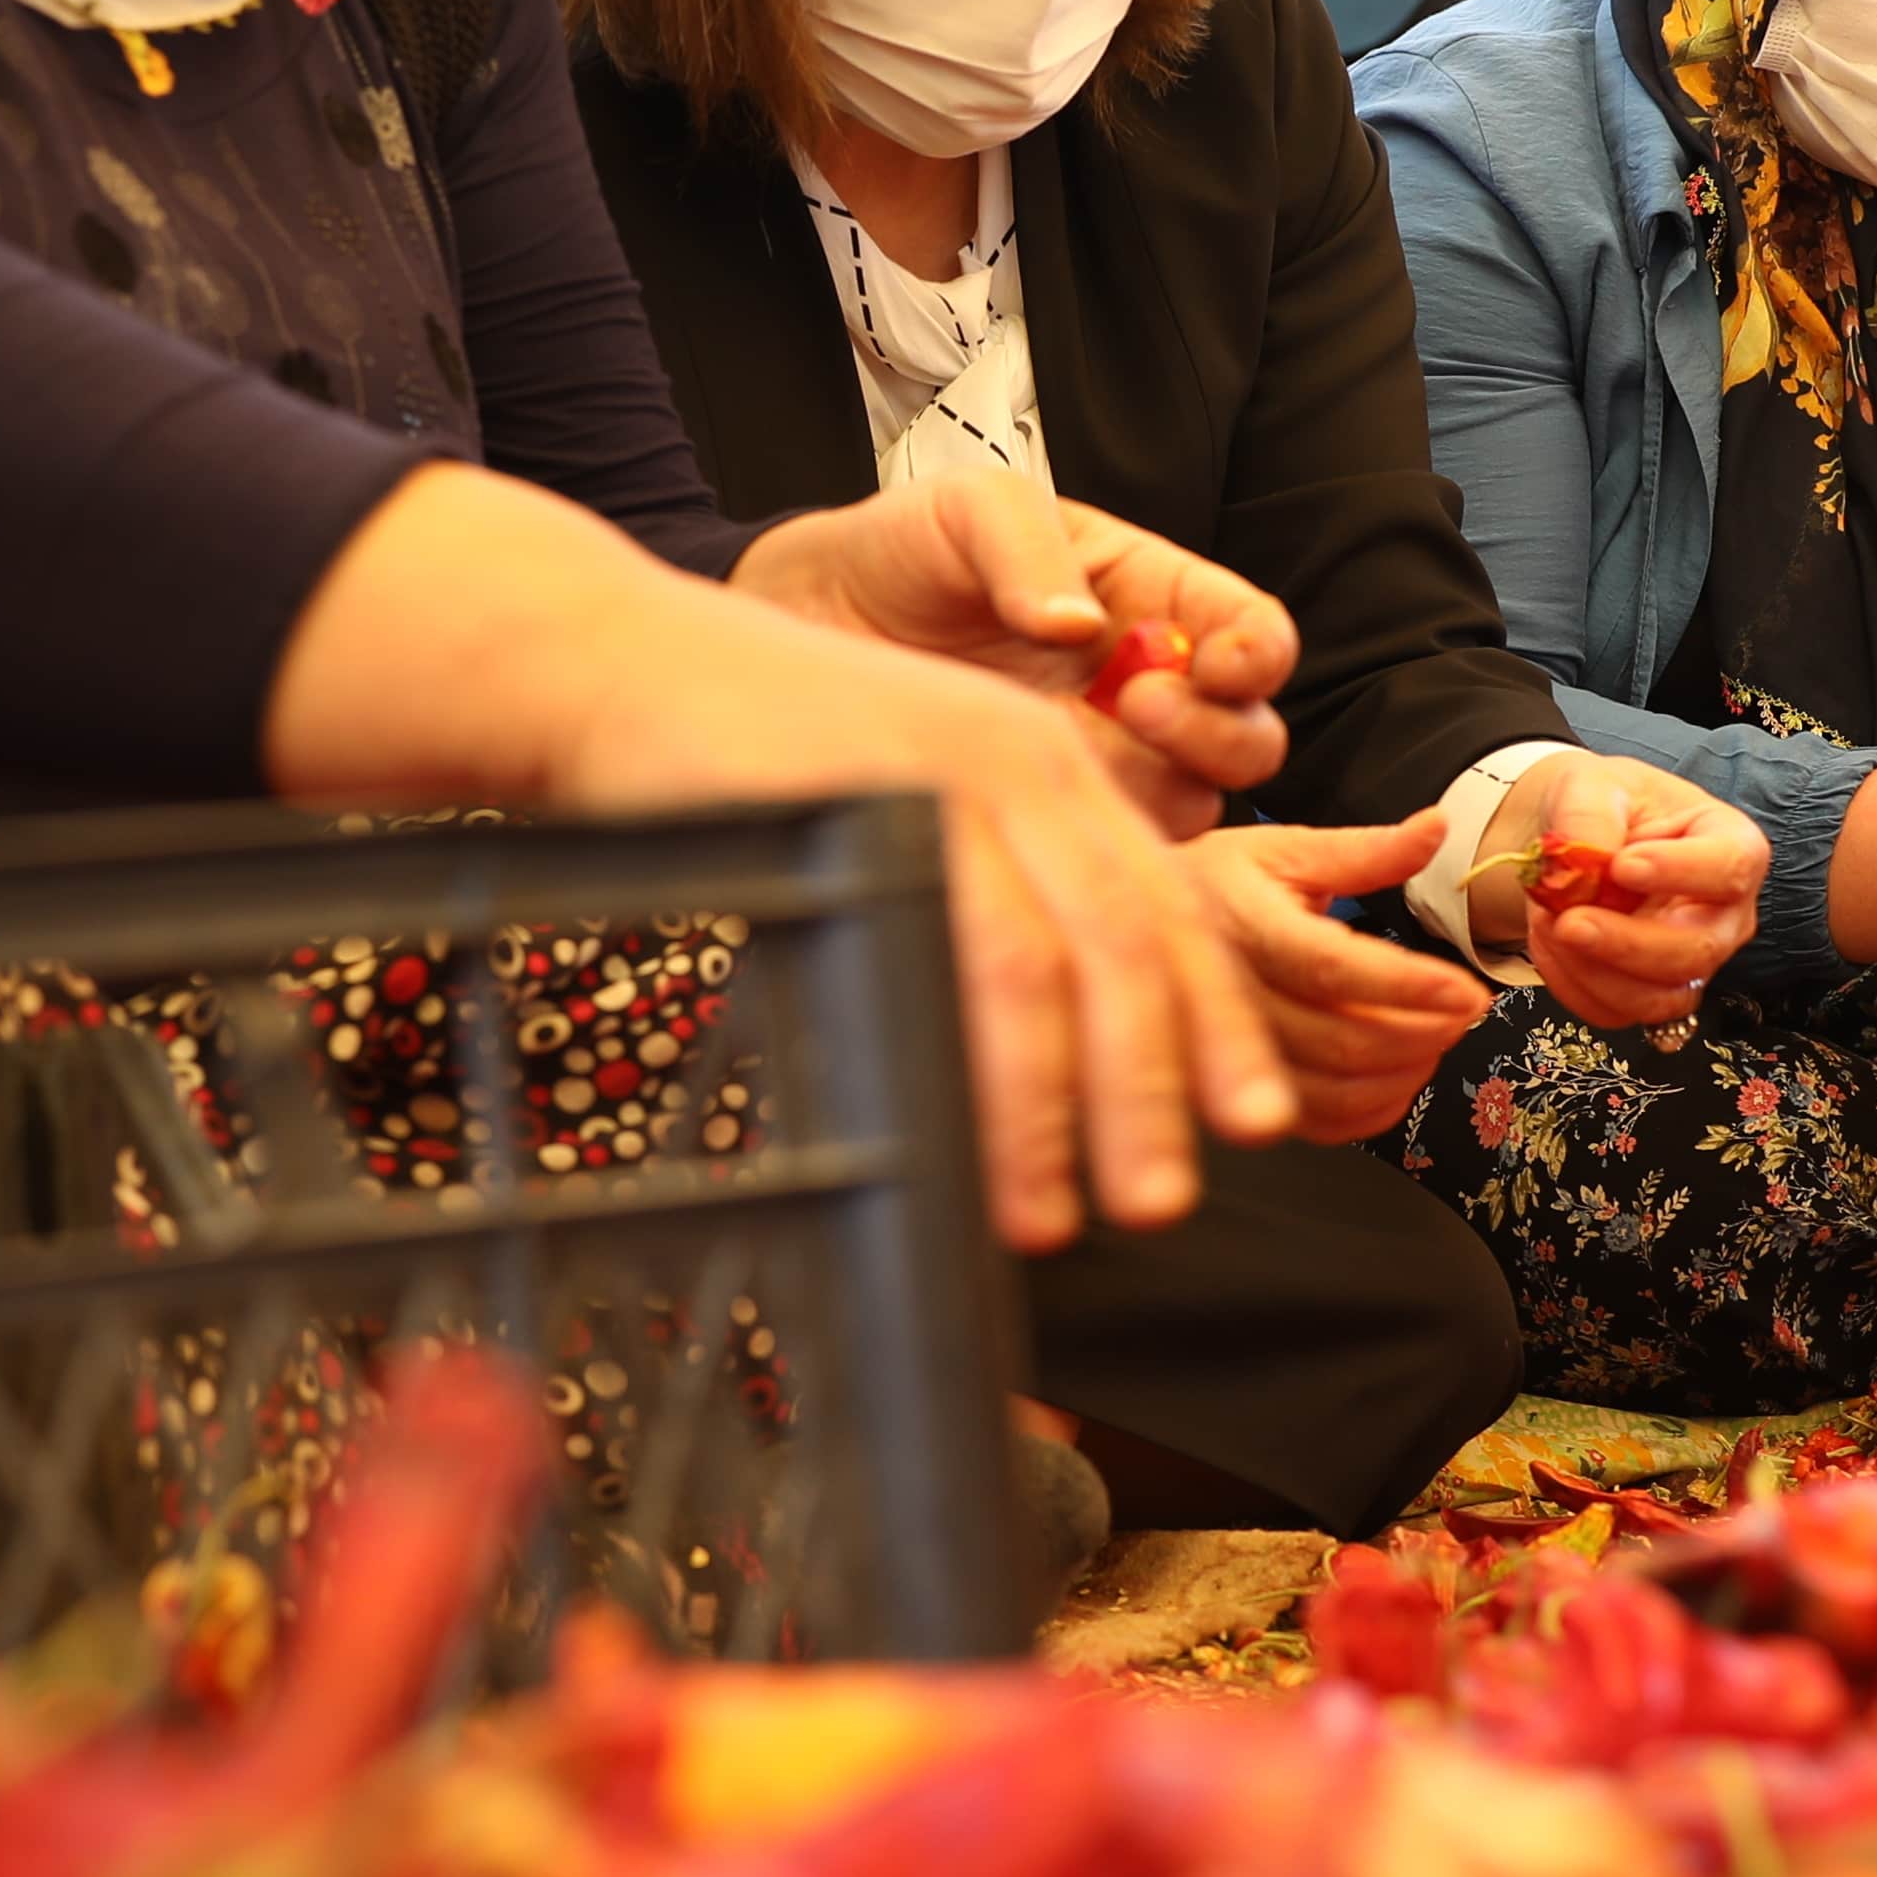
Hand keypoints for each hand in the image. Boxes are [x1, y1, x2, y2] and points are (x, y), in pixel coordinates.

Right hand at [274, 470, 1294, 1251]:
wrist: (620, 661)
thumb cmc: (755, 758)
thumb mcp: (911, 811)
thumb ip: (987, 900)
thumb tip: (1045, 1058)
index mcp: (1050, 763)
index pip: (1172, 905)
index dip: (1222, 1022)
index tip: (1256, 1120)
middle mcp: (1022, 758)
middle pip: (1131, 942)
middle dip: (1156, 1087)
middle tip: (1162, 1203)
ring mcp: (942, 773)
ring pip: (1047, 958)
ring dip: (1058, 1104)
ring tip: (1058, 1215)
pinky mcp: (864, 797)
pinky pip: (943, 943)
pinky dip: (965, 1057)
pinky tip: (961, 1133)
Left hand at [735, 475, 1291, 831]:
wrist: (809, 617)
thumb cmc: (904, 549)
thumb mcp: (970, 509)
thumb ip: (1029, 548)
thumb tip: (1080, 627)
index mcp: (1151, 596)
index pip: (1253, 633)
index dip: (1258, 654)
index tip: (1217, 663)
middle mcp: (1143, 684)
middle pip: (1248, 738)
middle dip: (1214, 732)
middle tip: (1131, 703)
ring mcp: (1101, 758)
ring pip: (1191, 804)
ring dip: (1160, 789)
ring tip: (1075, 751)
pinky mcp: (1049, 813)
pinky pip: (1108, 850)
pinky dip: (1096, 843)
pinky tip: (1035, 804)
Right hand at [1188, 815, 1500, 1142]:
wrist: (1137, 928)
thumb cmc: (1218, 885)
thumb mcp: (1285, 850)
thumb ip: (1366, 850)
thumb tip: (1437, 827)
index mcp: (1245, 927)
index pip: (1335, 968)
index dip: (1408, 986)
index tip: (1468, 992)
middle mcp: (1232, 999)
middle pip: (1343, 1040)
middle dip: (1423, 1032)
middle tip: (1465, 1011)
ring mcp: (1231, 1054)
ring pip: (1334, 1091)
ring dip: (1405, 1074)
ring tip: (1440, 1039)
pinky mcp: (1238, 1091)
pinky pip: (1316, 1124)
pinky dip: (1372, 1112)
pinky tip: (1400, 1079)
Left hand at [1455, 752, 1762, 1032]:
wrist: (1580, 842)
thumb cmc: (1608, 806)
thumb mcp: (1594, 784)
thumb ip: (1590, 813)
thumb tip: (1585, 858)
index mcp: (1732, 846)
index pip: (1731, 867)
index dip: (1680, 872)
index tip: (1622, 865)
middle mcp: (1725, 914)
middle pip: (1698, 949)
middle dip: (1627, 943)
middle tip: (1569, 919)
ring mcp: (1693, 961)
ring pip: (1661, 997)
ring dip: (1595, 972)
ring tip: (1550, 925)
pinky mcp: (1653, 992)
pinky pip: (1619, 1012)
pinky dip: (1574, 986)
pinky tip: (1549, 944)